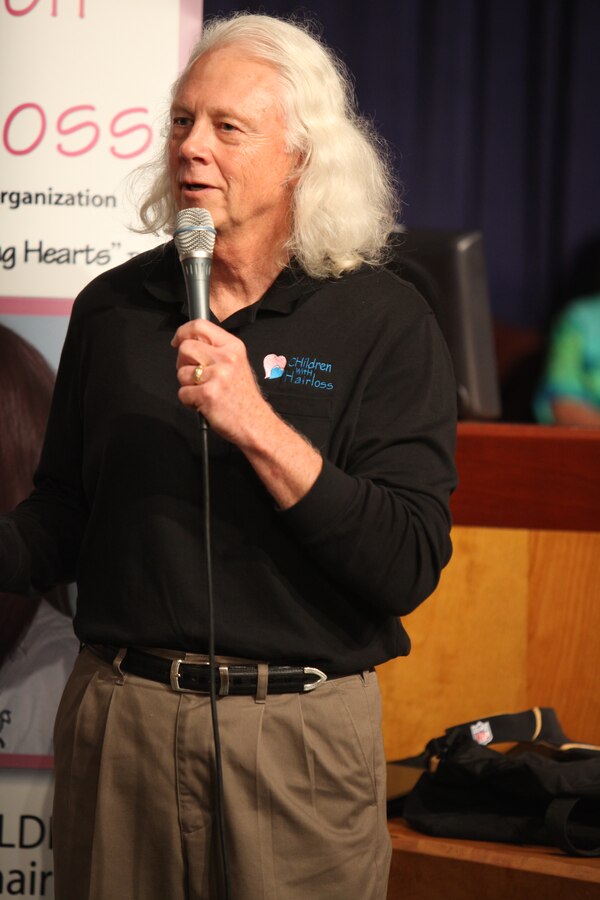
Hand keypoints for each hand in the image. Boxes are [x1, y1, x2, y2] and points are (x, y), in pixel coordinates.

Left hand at [171, 319, 270, 447]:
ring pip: (181, 372)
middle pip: (185, 348)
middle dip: (183, 363)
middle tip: (195, 376)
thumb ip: (216, 351)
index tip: (178, 341)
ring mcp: (217, 376)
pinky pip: (182, 393)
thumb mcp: (237, 364)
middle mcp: (226, 358)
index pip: (200, 326)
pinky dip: (189, 401)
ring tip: (204, 392)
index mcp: (233, 347)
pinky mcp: (207, 394)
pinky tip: (204, 403)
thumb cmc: (244, 398)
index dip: (183, 332)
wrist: (256, 423)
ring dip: (187, 385)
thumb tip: (188, 341)